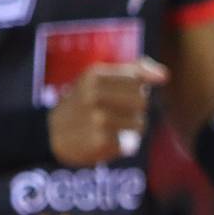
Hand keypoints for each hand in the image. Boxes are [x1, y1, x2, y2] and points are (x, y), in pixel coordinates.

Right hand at [49, 58, 168, 165]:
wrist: (49, 134)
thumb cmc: (82, 103)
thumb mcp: (99, 78)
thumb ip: (134, 70)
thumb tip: (164, 75)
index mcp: (94, 75)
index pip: (137, 79)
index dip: (135, 88)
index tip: (123, 93)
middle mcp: (94, 95)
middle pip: (143, 100)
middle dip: (135, 108)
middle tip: (114, 112)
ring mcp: (97, 118)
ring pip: (140, 123)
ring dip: (130, 128)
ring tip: (109, 127)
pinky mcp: (100, 141)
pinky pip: (130, 142)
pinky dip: (122, 144)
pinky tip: (104, 140)